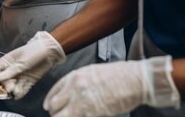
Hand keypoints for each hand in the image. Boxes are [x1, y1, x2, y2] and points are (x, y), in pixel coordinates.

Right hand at [0, 31, 64, 99]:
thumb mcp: (22, 61)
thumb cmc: (34, 51)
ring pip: (12, 86)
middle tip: (8, 88)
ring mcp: (20, 76)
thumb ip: (11, 70)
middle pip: (3, 80)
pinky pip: (22, 89)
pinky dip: (20, 93)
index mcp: (7, 61)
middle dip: (4, 85)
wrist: (50, 51)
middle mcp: (12, 69)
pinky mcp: (28, 81)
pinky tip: (19, 94)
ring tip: (15, 91)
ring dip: (12, 90)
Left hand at [43, 56, 179, 116]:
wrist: (135, 79)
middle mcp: (75, 88)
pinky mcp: (92, 113)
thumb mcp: (93, 72)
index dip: (50, 102)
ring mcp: (82, 102)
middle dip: (55, 112)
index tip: (49, 107)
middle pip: (54, 106)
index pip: (54, 91)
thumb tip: (71, 93)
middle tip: (60, 115)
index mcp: (75, 76)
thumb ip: (79, 82)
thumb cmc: (119, 75)